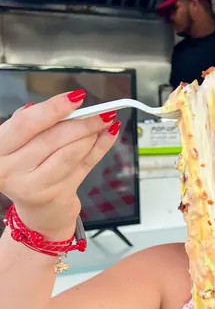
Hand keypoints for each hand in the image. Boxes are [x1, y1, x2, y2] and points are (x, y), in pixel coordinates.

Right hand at [0, 91, 119, 238]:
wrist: (36, 210)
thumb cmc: (25, 168)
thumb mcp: (18, 144)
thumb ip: (34, 123)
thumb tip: (65, 105)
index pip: (26, 124)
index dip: (53, 108)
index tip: (75, 98)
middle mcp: (12, 170)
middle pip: (53, 138)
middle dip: (81, 122)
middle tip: (100, 111)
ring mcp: (36, 186)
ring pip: (71, 153)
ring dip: (92, 135)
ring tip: (103, 121)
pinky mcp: (58, 195)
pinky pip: (84, 166)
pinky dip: (100, 147)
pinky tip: (108, 134)